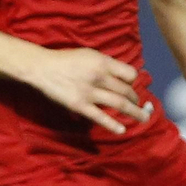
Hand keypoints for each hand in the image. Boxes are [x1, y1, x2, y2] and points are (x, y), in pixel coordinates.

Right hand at [23, 47, 150, 134]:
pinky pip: (100, 117)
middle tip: (138, 104)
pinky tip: (122, 130)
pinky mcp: (80, 105)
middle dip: (135, 99)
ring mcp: (90, 92)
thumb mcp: (89, 55)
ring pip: (119, 104)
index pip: (129, 74)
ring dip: (134, 112)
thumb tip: (124, 77)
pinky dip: (113, 124)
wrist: (42, 67)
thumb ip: (106, 65)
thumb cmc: (67, 60)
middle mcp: (99, 77)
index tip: (131, 86)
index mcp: (102, 62)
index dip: (133, 82)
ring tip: (144, 118)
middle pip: (126, 91)